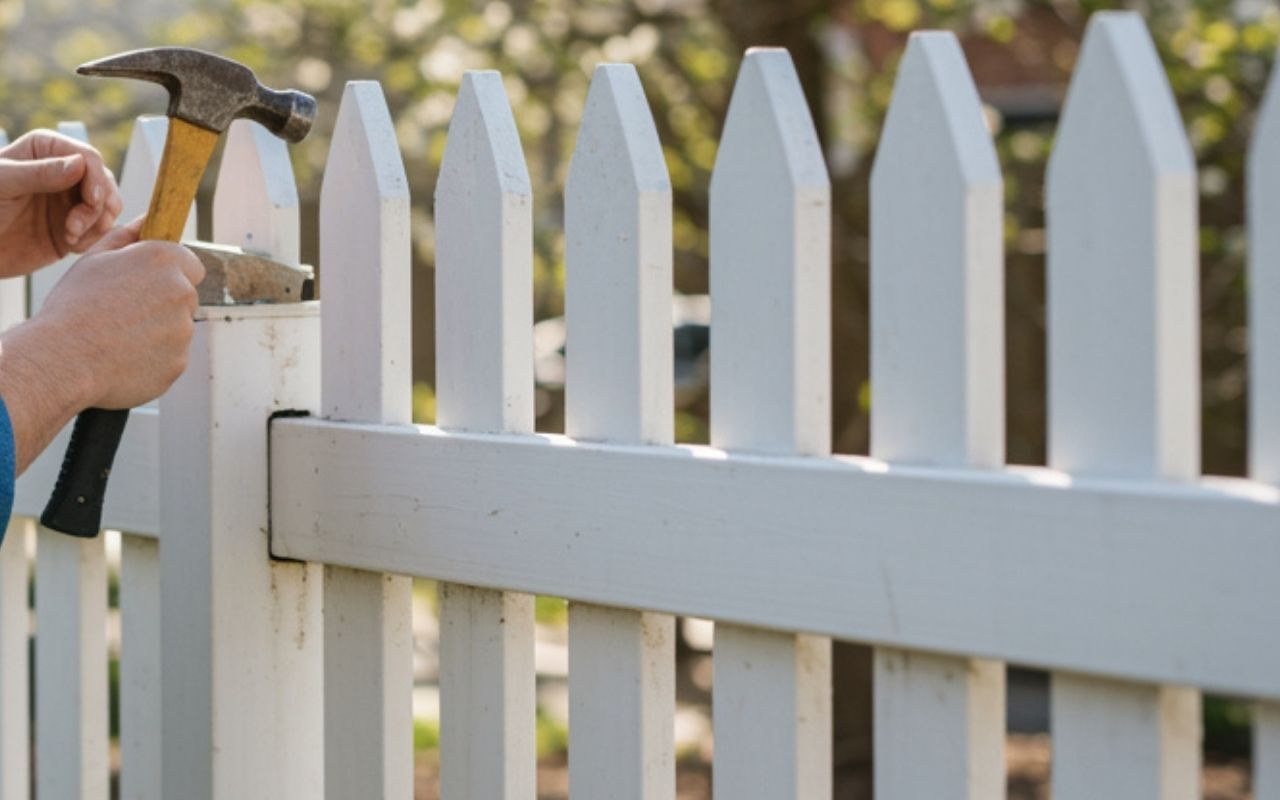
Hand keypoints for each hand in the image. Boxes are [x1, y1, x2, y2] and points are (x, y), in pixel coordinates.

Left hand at [0, 130, 122, 276]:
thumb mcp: (3, 185)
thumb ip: (39, 173)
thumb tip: (80, 163)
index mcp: (46, 150)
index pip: (88, 158)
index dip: (97, 179)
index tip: (93, 201)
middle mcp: (65, 172)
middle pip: (105, 183)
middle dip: (97, 207)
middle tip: (75, 227)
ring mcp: (72, 199)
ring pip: (109, 207)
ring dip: (97, 224)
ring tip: (71, 237)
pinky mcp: (76, 226)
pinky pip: (100, 230)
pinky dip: (93, 239)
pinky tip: (71, 245)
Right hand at [0, 219, 203, 471]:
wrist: (61, 359)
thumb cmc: (74, 306)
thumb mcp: (95, 259)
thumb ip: (128, 236)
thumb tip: (148, 219)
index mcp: (163, 260)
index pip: (190, 263)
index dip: (169, 273)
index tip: (148, 283)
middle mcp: (182, 292)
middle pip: (184, 297)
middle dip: (163, 302)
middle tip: (123, 312)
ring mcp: (183, 330)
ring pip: (177, 328)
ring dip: (157, 331)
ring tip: (118, 336)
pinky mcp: (179, 362)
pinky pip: (171, 356)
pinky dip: (153, 357)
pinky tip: (123, 356)